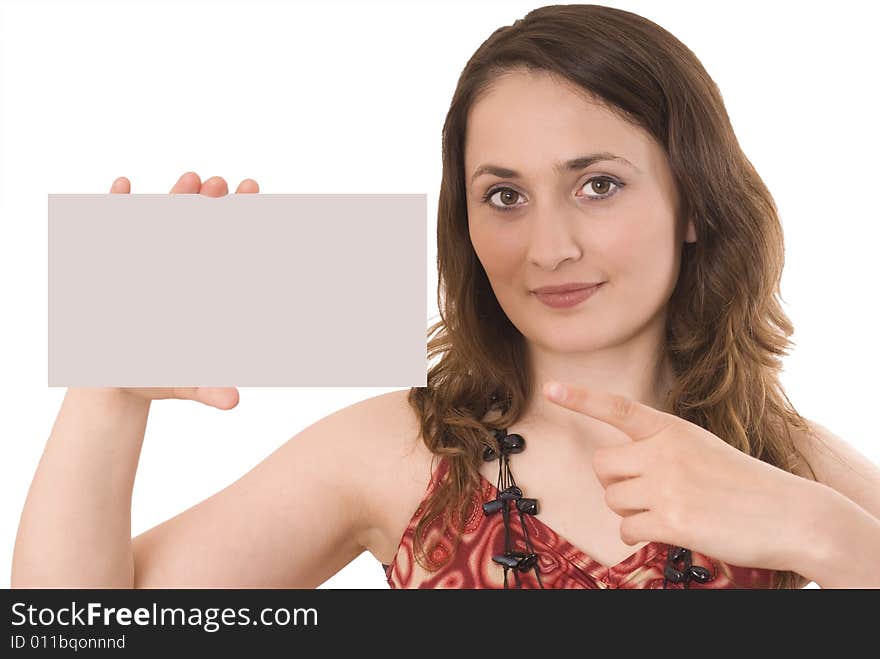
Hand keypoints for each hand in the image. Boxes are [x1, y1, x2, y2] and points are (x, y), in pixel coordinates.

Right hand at [102, 171, 260, 409]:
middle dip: (214, 206)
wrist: (112, 378)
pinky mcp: (115, 261)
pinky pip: (117, 230)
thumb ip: (206, 388)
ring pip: (165, 223)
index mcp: (198, 291)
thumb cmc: (153, 378)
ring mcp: (147, 262)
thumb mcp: (181, 383)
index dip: (241, 228)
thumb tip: (233, 402)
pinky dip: (117, 207)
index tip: (255, 200)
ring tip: (193, 178)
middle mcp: (177, 271)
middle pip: (200, 230)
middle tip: (227, 183)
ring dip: (177, 199)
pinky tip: (123, 186)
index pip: (226, 253)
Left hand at [543, 381, 807, 570]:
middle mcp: (663, 451)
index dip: (581, 398)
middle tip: (647, 492)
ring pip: (613, 500)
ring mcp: (666, 485)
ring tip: (670, 511)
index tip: (551, 389)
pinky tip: (669, 531)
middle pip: (602, 465)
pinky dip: (640, 535)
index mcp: (672, 428)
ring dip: (632, 512)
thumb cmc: (745, 484)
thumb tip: (621, 474)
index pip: (618, 408)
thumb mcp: (702, 449)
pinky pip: (627, 530)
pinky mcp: (671, 521)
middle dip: (616, 482)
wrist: (790, 514)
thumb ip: (662, 450)